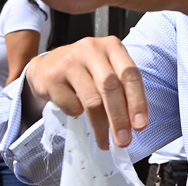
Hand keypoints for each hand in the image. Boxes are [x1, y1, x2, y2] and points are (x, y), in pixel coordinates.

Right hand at [23, 36, 146, 149]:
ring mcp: (70, 61)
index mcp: (111, 46)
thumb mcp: (107, 70)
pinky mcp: (53, 76)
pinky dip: (77, 114)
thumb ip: (122, 90)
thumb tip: (134, 122)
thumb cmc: (84, 70)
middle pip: (110, 86)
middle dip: (119, 117)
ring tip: (104, 141)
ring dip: (101, 126)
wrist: (47, 66)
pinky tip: (76, 109)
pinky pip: (72, 105)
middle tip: (123, 140)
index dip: (137, 101)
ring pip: (92, 100)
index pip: (130, 74)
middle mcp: (91, 49)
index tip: (140, 125)